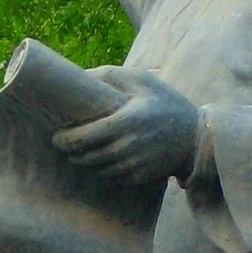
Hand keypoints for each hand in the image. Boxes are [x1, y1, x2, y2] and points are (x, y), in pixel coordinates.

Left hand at [53, 66, 200, 184]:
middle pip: (86, 157)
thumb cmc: (165, 101)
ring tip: (79, 152)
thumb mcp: (140, 79)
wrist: (196, 135)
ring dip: (84, 162)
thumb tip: (78, 76)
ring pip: (97, 169)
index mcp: (125, 122)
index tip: (55, 136)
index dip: (64, 140)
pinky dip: (103, 169)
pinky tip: (100, 159)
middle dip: (71, 152)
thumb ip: (108, 75)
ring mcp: (134, 165)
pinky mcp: (139, 177)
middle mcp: (128, 147)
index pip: (83, 138)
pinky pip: (112, 177)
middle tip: (63, 144)